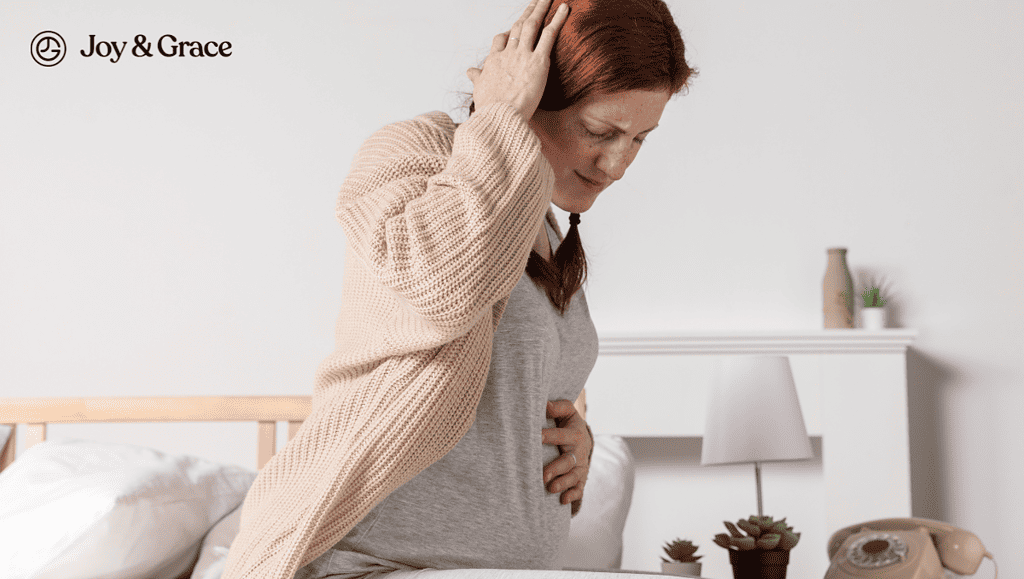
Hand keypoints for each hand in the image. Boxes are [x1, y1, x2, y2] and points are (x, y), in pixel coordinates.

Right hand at [465, 0, 569, 120]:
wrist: (499, 116)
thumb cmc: (489, 108)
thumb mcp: (479, 90)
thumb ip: (476, 78)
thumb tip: (470, 71)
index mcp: (493, 61)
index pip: (500, 40)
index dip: (507, 33)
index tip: (513, 30)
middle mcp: (508, 53)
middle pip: (517, 26)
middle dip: (527, 12)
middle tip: (536, 2)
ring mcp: (523, 55)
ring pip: (532, 25)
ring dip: (541, 8)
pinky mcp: (539, 62)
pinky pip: (549, 35)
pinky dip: (558, 19)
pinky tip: (565, 7)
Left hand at [541, 399, 591, 509]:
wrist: (583, 438)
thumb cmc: (569, 423)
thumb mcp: (567, 411)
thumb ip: (557, 407)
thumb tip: (544, 404)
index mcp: (574, 434)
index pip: (561, 435)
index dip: (549, 436)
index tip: (536, 438)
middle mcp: (579, 452)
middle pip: (568, 461)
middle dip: (556, 469)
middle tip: (543, 475)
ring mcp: (580, 467)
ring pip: (574, 477)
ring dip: (563, 483)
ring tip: (550, 488)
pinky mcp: (580, 478)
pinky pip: (579, 489)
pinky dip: (572, 495)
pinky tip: (562, 500)